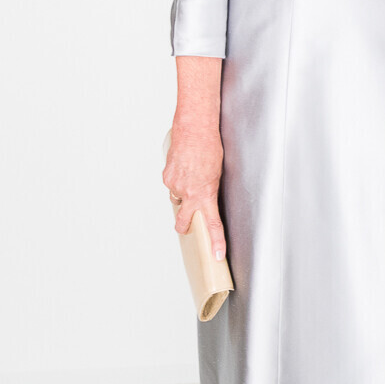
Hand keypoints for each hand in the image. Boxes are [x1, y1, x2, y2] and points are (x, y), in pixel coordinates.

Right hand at [163, 124, 226, 260]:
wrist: (194, 128)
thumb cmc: (210, 146)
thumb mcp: (217, 173)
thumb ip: (210, 189)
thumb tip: (204, 196)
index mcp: (206, 194)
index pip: (212, 224)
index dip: (215, 242)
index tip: (217, 255)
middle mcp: (189, 193)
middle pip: (183, 221)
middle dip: (184, 226)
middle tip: (187, 225)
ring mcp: (175, 186)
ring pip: (176, 198)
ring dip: (182, 194)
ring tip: (191, 177)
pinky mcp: (166, 176)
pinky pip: (171, 184)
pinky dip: (177, 180)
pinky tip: (183, 167)